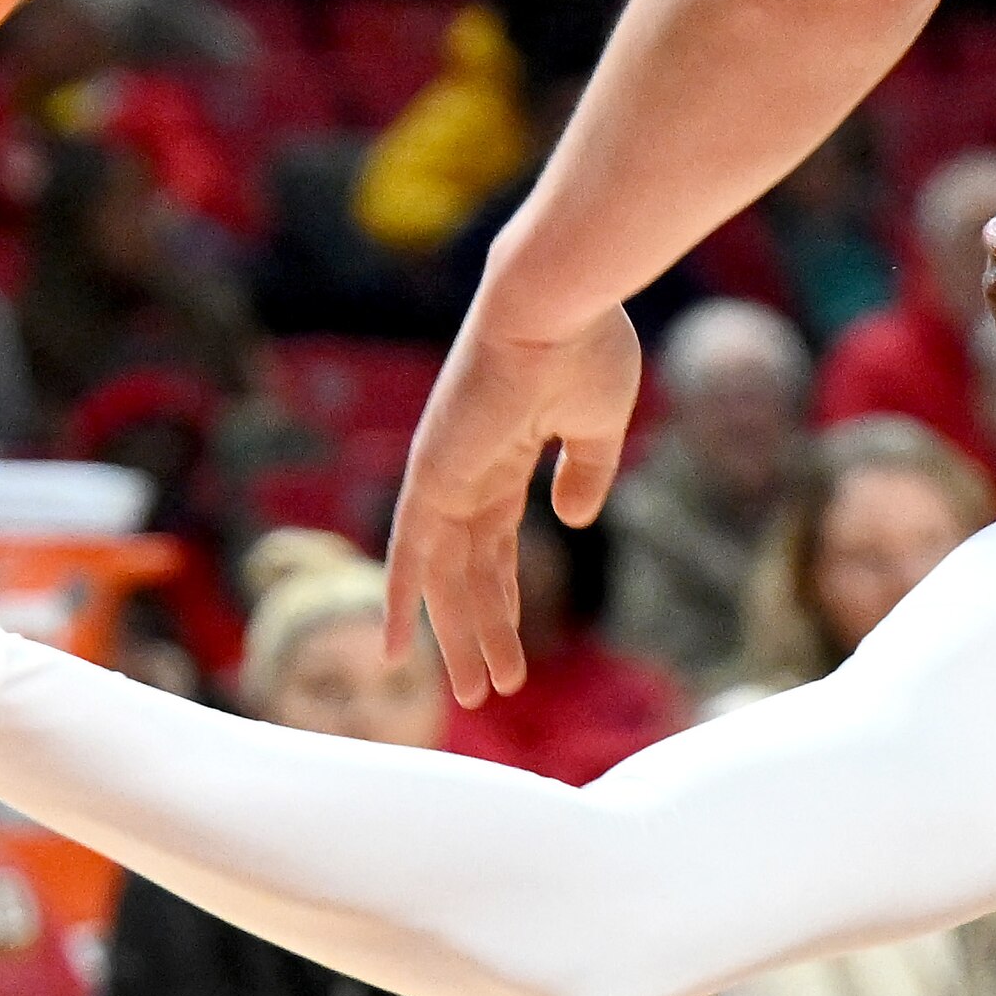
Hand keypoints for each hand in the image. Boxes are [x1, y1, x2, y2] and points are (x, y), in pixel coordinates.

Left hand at [387, 291, 642, 704]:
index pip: (498, 544)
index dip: (505, 598)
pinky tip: (395, 648)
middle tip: (491, 688)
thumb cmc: (588, 345)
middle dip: (481, 631)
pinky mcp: (434, 474)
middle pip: (470, 570)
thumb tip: (574, 521)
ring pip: (447, 576)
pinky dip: (399, 598)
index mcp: (506, 454)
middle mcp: (467, 470)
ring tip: (481, 694)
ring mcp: (446, 473)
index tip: (513, 645)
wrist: (558, 302)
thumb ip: (584, 473)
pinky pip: (409, 549)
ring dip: (460, 635)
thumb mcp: (600, 423)